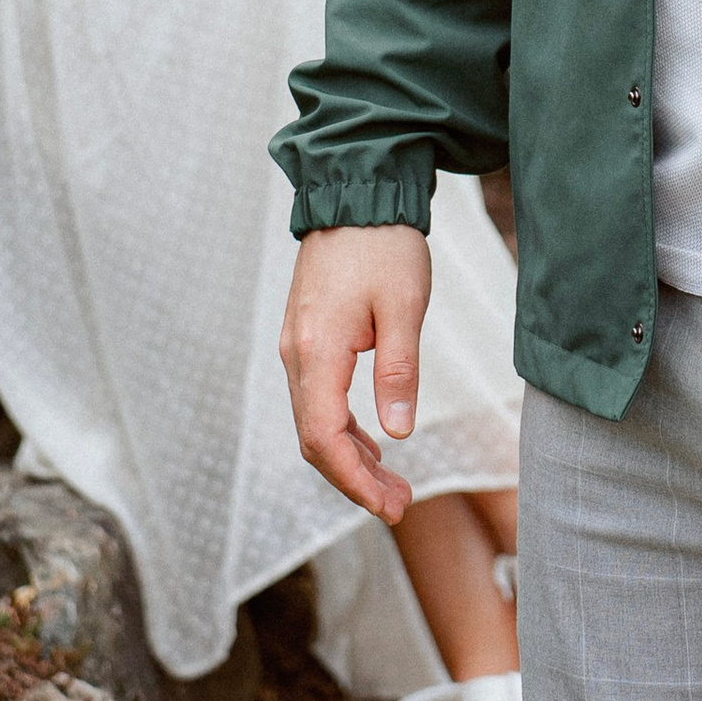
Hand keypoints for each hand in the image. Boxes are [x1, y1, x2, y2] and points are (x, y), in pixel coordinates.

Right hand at [281, 225, 433, 522]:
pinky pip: (317, 399)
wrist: (356, 194)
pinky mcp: (307, 338)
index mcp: (317, 351)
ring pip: (314, 421)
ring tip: (392, 484)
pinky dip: (343, 429)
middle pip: (314, 439)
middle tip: (399, 504)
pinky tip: (373, 441)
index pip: (323, 438)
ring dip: (350, 458)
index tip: (389, 506)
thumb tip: (398, 432)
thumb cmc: (384, 246)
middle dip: (354, 479)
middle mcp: (297, 354)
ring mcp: (297, 346)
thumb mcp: (404, 306)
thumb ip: (398, 370)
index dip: (354, 481)